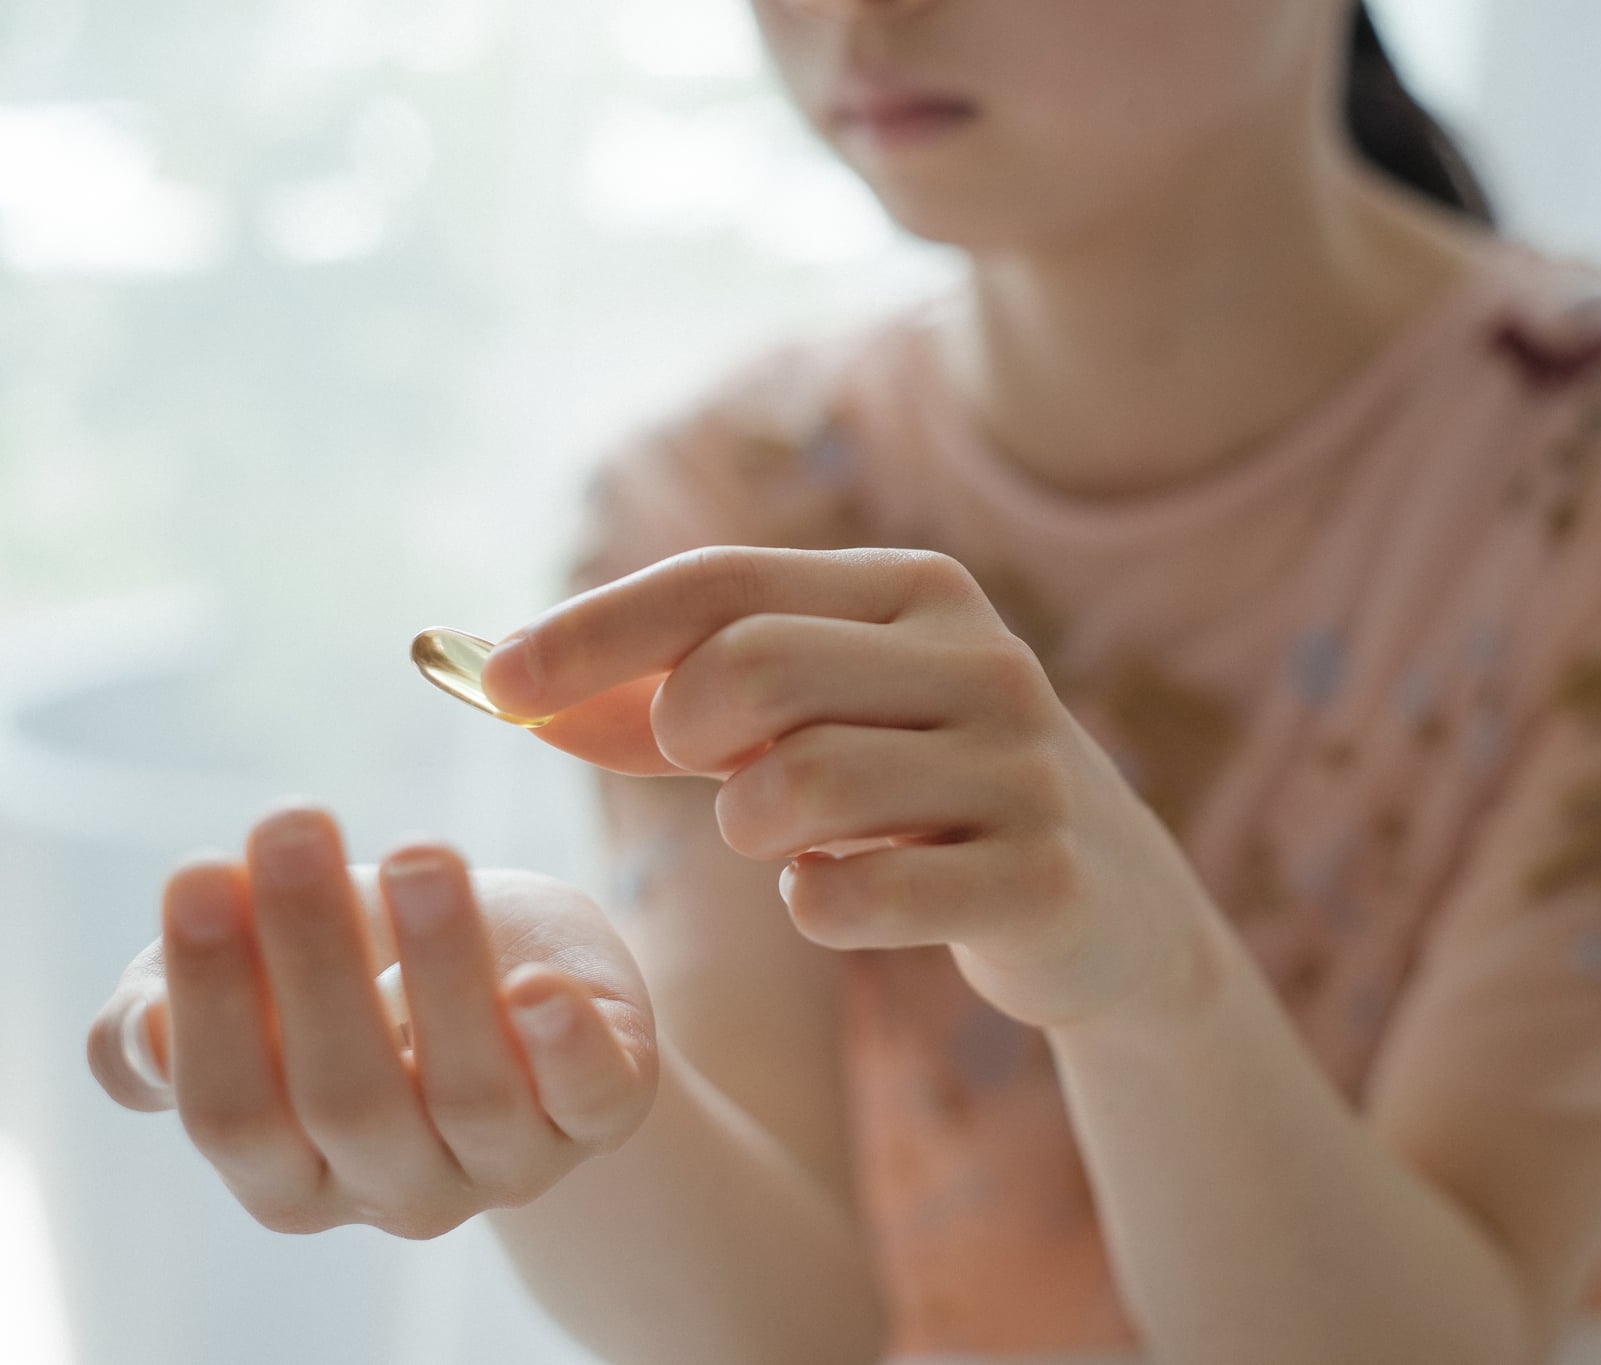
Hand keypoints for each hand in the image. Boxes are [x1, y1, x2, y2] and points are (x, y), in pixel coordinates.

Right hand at [85, 804, 657, 1239]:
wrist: (515, 968)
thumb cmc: (356, 974)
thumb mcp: (251, 987)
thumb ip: (163, 1025)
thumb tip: (146, 1031)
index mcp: (290, 1176)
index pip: (234, 1111)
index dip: (212, 997)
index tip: (200, 869)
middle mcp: (396, 1189)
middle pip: (346, 1098)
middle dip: (314, 954)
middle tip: (293, 822)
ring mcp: (508, 1160)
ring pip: (470, 1090)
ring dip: (442, 967)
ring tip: (420, 855)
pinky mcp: (603, 1109)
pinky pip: (591, 1099)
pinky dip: (567, 1046)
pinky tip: (540, 983)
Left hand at [479, 545, 1221, 1029]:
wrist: (1101, 906)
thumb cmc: (919, 795)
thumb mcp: (821, 715)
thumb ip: (679, 690)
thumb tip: (500, 676)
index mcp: (917, 590)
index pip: (723, 582)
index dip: (596, 631)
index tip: (498, 682)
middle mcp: (980, 658)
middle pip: (752, 667)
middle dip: (682, 731)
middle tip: (703, 772)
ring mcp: (1020, 768)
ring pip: (799, 783)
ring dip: (750, 828)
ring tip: (784, 838)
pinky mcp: (1037, 876)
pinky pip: (855, 897)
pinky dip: (814, 905)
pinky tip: (838, 895)